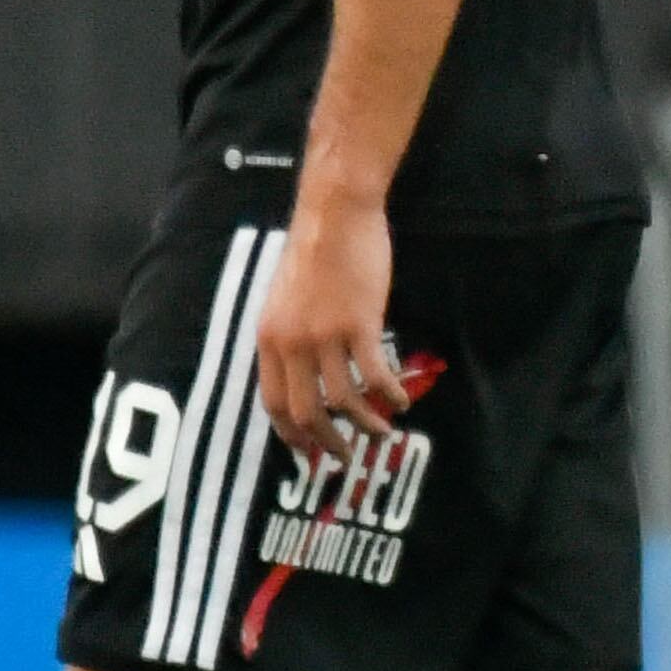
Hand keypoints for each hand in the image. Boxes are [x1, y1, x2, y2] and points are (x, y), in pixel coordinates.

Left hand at [254, 196, 405, 461]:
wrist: (334, 215)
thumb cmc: (313, 252)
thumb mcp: (283, 301)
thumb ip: (289, 336)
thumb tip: (305, 370)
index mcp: (269, 339)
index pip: (273, 403)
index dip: (291, 435)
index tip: (308, 451)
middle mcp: (291, 343)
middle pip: (305, 411)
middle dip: (327, 441)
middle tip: (345, 456)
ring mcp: (325, 335)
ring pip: (343, 400)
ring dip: (365, 424)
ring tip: (382, 433)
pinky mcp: (359, 324)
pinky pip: (374, 374)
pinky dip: (390, 394)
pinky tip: (402, 400)